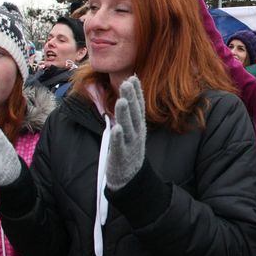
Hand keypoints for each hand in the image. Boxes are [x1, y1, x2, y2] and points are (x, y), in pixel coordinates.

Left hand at [106, 76, 145, 190]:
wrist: (130, 177)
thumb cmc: (129, 148)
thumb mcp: (133, 129)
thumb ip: (131, 112)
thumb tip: (129, 90)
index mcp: (139, 126)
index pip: (139, 107)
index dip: (137, 93)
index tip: (133, 78)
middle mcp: (136, 133)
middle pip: (134, 114)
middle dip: (131, 99)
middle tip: (127, 84)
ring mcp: (130, 145)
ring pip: (127, 127)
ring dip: (124, 114)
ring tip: (122, 101)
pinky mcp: (121, 156)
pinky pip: (119, 145)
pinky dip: (118, 137)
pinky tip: (116, 128)